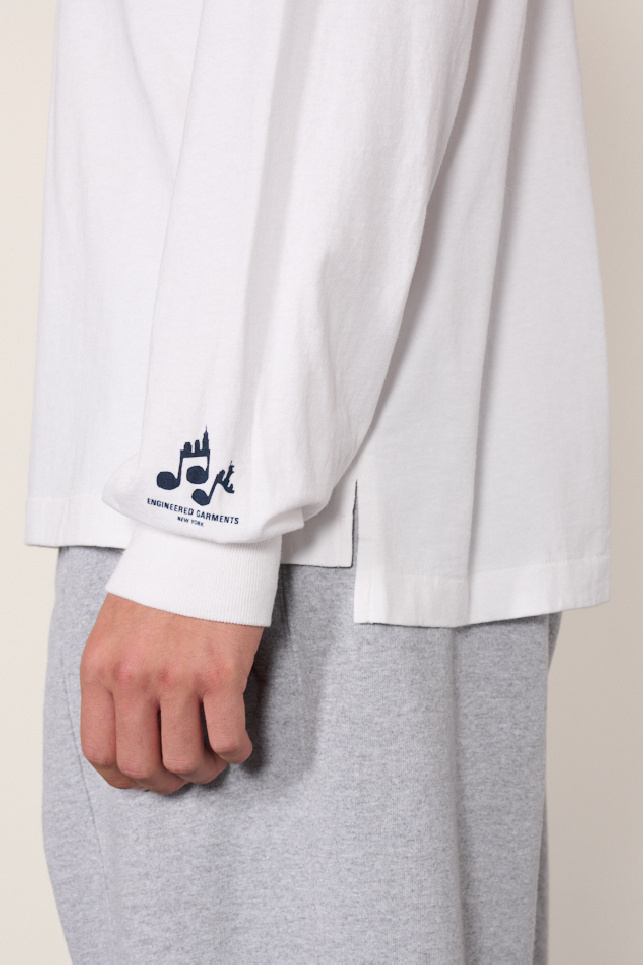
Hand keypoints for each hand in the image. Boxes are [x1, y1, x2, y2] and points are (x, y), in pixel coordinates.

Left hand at [79, 593, 263, 794]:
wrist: (203, 536)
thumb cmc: (164, 577)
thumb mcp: (116, 626)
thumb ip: (116, 674)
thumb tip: (133, 725)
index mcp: (101, 667)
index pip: (99, 751)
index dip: (123, 776)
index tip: (142, 775)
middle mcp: (134, 678)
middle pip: (141, 766)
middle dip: (164, 782)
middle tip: (182, 773)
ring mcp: (178, 677)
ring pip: (184, 761)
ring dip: (202, 771)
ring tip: (213, 758)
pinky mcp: (221, 672)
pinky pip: (227, 739)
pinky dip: (235, 753)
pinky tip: (239, 744)